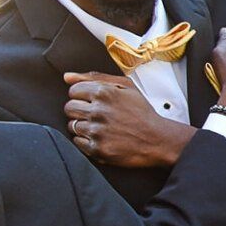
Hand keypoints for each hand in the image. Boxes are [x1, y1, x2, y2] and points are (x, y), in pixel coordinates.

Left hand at [63, 72, 193, 168]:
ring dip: (84, 126)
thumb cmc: (142, 113)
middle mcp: (98, 111)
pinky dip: (86, 140)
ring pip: (72, 125)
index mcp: (104, 92)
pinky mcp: (97, 149)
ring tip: (101, 127)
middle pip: (69, 108)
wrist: (158, 140)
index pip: (73, 91)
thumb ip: (96, 77)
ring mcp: (96, 131)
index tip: (94, 102)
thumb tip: (67, 77)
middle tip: (97, 115)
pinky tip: (101, 137)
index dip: (83, 96)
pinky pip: (77, 142)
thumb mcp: (126, 86)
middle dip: (80, 110)